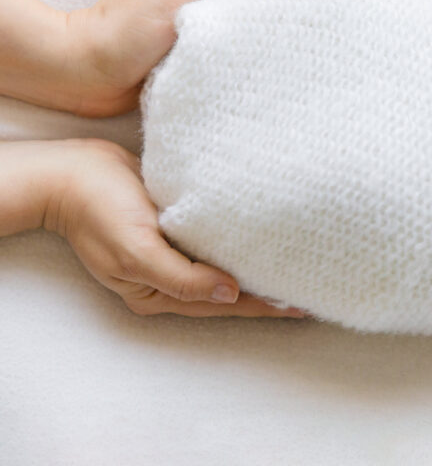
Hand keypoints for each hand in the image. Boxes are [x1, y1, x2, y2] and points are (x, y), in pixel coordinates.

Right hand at [42, 138, 304, 317]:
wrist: (72, 171)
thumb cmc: (98, 211)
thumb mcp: (137, 251)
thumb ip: (183, 279)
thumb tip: (231, 295)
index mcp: (160, 293)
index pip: (225, 305)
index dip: (263, 305)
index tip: (301, 305)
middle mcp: (171, 275)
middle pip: (230, 288)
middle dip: (268, 290)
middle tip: (313, 286)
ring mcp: (173, 250)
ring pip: (225, 263)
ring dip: (257, 263)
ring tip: (299, 263)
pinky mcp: (176, 223)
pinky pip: (215, 238)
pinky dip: (240, 239)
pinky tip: (265, 233)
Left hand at [64, 0, 257, 116]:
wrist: (84, 75)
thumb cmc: (123, 32)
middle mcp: (192, 4)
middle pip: (241, 6)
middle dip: (264, 16)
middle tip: (290, 33)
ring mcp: (187, 35)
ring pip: (231, 34)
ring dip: (246, 43)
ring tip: (273, 55)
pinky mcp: (183, 64)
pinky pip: (216, 61)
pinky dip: (228, 63)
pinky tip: (241, 72)